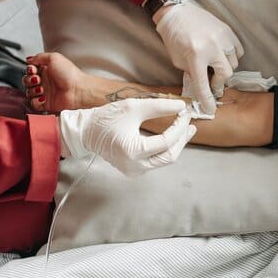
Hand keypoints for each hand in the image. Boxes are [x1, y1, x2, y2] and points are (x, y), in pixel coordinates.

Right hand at [24, 52, 86, 112]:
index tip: (33, 70)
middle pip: (27, 81)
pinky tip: (42, 97)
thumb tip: (29, 59)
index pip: (30, 70)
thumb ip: (39, 57)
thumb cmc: (71, 74)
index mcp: (47, 70)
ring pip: (29, 92)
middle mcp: (46, 81)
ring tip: (41, 89)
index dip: (29, 70)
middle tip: (37, 79)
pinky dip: (35, 101)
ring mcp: (46, 93)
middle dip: (29, 80)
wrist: (79, 90)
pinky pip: (34, 104)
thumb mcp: (54, 58)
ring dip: (32, 90)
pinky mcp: (46, 104)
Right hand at [59, 98, 195, 175]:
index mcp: (133, 151)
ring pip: (164, 160)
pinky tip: (171, 137)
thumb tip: (181, 106)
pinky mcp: (134, 170)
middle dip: (182, 139)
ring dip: (176, 144)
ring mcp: (134, 171)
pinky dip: (165, 149)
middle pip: (169, 156)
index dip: (179, 126)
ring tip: (185, 129)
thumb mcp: (134, 107)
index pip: (166, 141)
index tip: (185, 112)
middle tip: (190, 123)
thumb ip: (159, 107)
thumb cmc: (107, 118)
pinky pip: (156, 161)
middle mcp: (135, 166)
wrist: (87, 132)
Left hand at [154, 2, 243, 114]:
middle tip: (212, 84)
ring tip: (215, 67)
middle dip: (219, 83)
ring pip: (233, 63)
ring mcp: (222, 37)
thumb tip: (203, 87)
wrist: (176, 12)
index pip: (204, 85)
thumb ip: (192, 74)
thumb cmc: (173, 37)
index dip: (208, 100)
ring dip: (225, 69)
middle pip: (225, 75)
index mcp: (196, 55)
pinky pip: (237, 50)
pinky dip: (232, 57)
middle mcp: (212, 47)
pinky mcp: (227, 30)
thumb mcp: (178, 60)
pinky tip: (222, 56)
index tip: (211, 109)